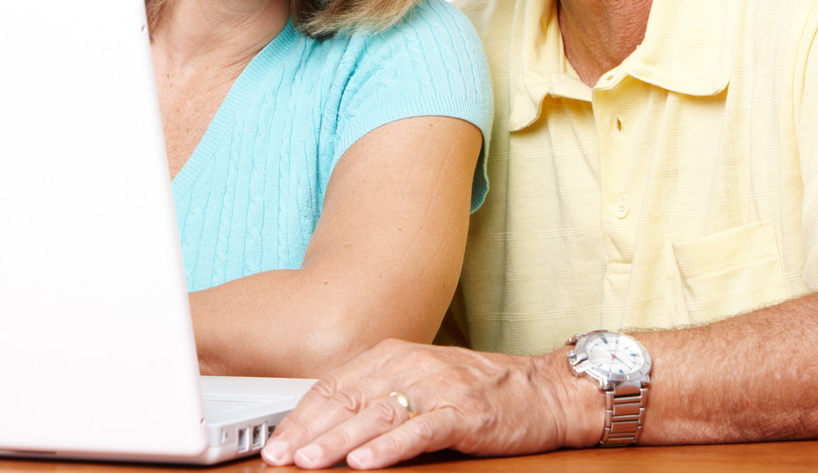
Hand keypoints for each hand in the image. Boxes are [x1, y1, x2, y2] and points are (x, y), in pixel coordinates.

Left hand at [260, 339, 599, 468]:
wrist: (543, 389)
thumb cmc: (477, 391)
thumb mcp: (418, 383)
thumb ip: (376, 397)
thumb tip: (326, 425)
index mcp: (390, 356)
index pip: (333, 386)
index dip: (300, 416)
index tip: (275, 441)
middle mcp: (409, 365)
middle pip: (346, 399)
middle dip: (308, 430)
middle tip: (279, 455)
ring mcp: (436, 387)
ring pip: (376, 414)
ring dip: (338, 439)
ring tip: (310, 460)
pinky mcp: (464, 411)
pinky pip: (420, 429)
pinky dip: (390, 446)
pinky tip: (366, 460)